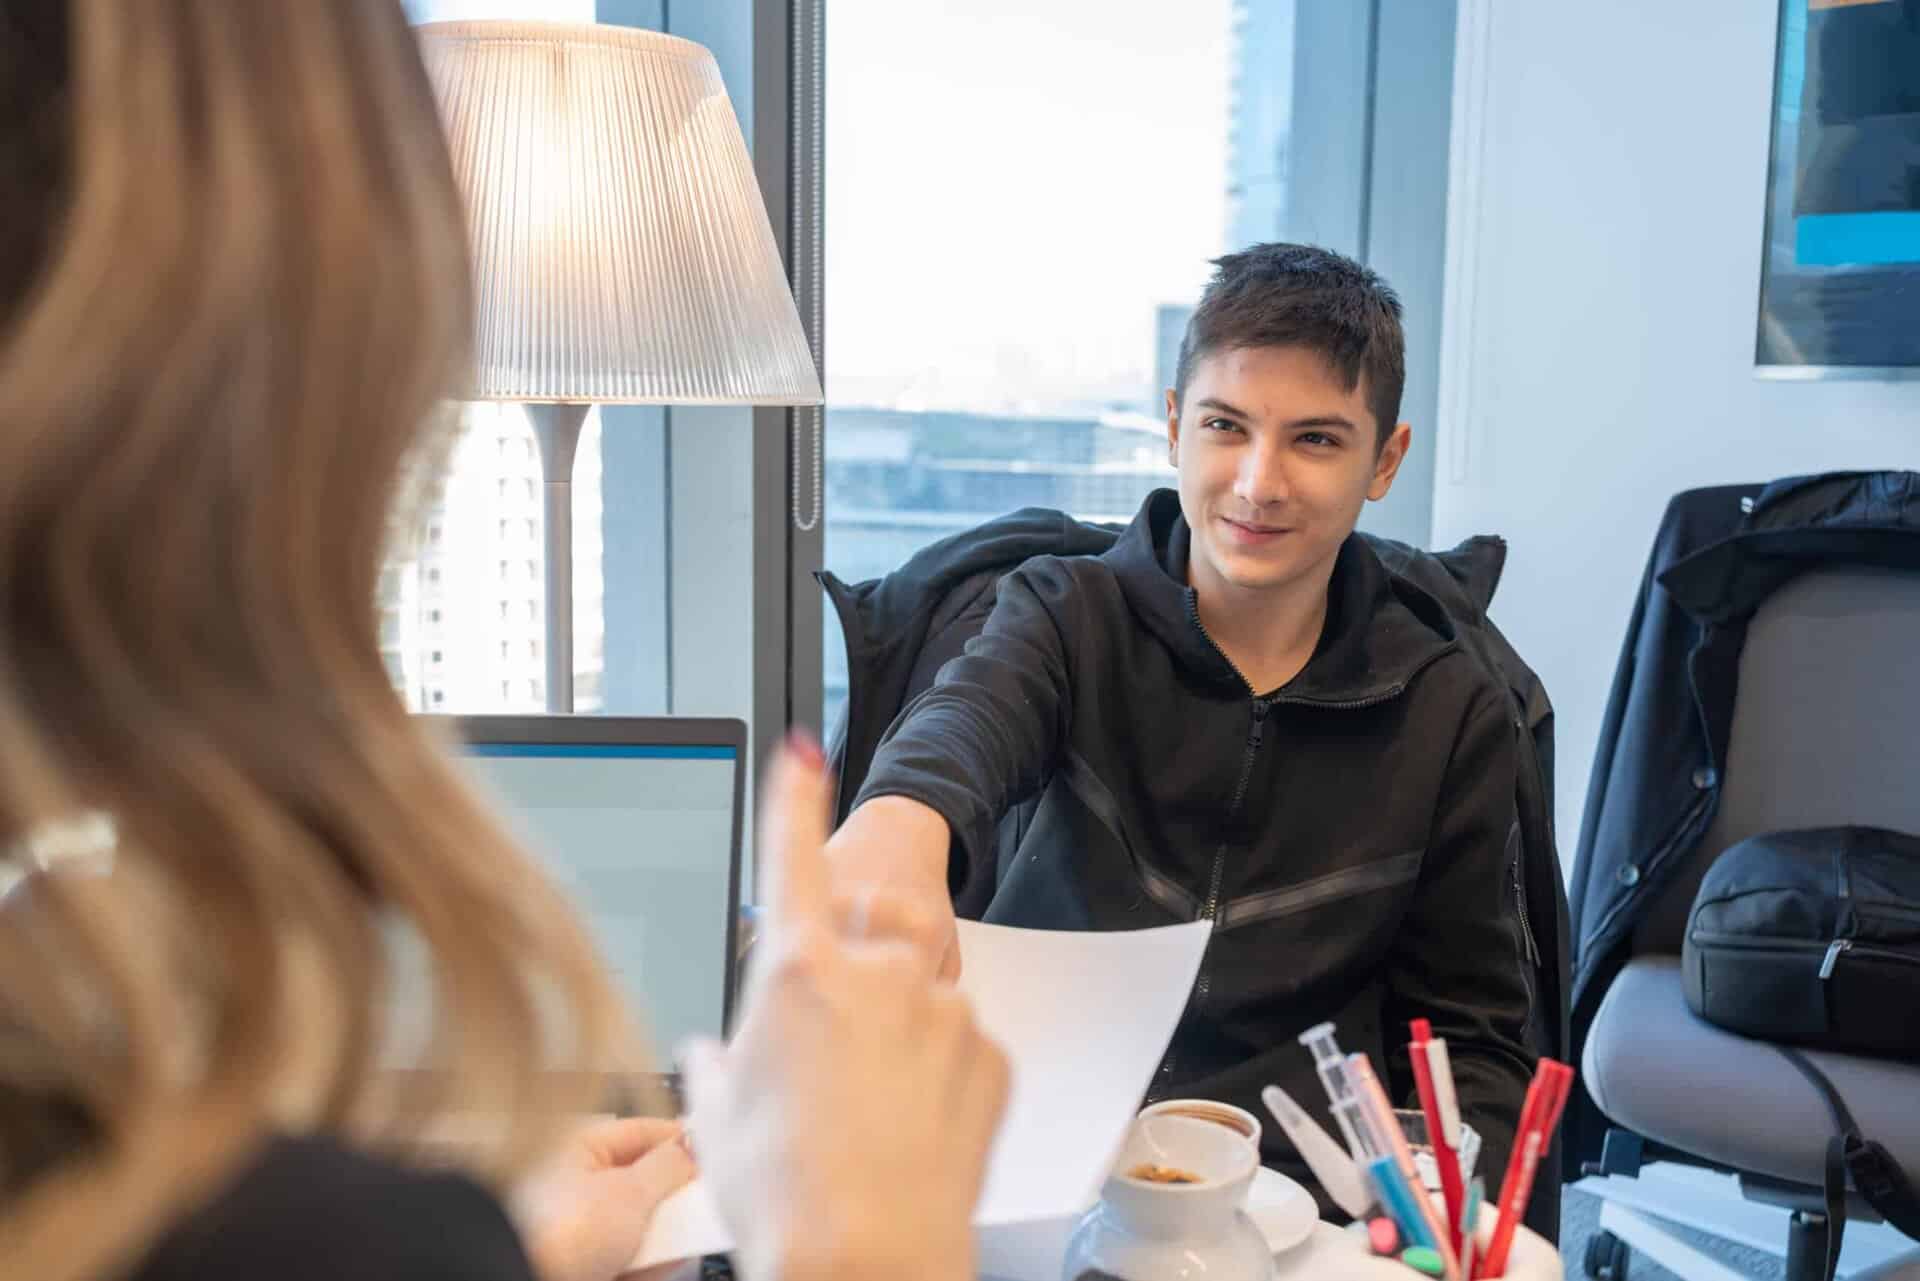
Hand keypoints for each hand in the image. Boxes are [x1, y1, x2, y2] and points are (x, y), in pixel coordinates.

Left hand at [512, 1116, 695, 1280]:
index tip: (715, 1153)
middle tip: (705, 1200)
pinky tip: (663, 1265)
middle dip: (674, 1194)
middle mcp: (576, 1183)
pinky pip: (624, 1256)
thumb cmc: (565, 1234)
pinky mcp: (583, 1263)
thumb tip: (692, 1149)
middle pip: (642, 1180)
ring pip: (636, 1222)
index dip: (680, 1142)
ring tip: (688, 1239)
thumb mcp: (630, 1193)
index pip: (641, 1132)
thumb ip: (669, 1166)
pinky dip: (646, 1261)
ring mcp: (578, 1227)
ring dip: (664, 1231)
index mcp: (579, 1148)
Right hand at [682, 735, 1008, 1280]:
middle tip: (820, 1066)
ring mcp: (943, 1014)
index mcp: (799, 973)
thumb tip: (714, 1052)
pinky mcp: (992, 1058)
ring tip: (862, 1120)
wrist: (868, 1261)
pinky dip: (933, 1081)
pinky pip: (956, 1052)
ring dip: (890, 1043)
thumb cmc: (786, 1194)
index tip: (802, 753)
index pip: (793, 857)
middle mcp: (878, 976)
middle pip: (860, 947)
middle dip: (843, 986)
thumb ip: (717, 1060)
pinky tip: (905, 1132)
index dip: (794, 797)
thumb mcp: (717, 1115)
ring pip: (912, 1007)